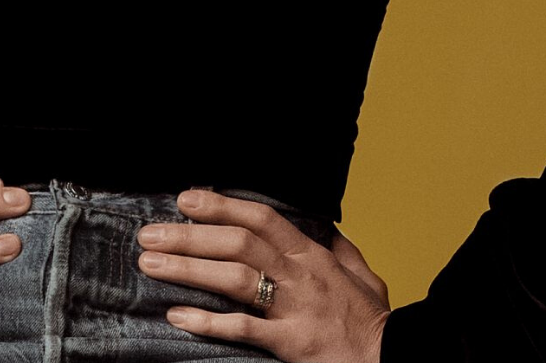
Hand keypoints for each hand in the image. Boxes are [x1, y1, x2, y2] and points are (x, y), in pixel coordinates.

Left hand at [136, 188, 393, 362]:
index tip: (186, 199)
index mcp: (313, 257)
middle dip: (189, 236)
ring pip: (234, 278)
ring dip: (187, 268)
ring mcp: (295, 309)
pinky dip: (207, 321)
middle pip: (238, 244)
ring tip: (151, 265)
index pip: (261, 219)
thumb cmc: (375, 325)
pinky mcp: (290, 343)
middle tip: (150, 234)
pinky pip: (243, 328)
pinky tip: (178, 315)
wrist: (395, 361)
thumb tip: (330, 231)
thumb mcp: (365, 279)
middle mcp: (301, 276)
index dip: (221, 205)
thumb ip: (343, 253)